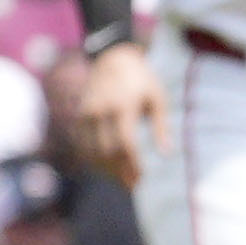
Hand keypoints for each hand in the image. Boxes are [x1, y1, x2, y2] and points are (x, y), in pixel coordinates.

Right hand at [62, 38, 157, 179]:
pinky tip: (106, 167)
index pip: (125, 143)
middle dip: (120, 171)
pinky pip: (83, 144)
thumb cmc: (141, 80)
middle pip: (107, 151)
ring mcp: (86, 113)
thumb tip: (166, 154)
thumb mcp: (158, 99)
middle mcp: (100, 111)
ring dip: (105, 169)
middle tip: (132, 185)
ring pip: (92, 150)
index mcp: (122, 107)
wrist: (112, 59)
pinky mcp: (79, 115)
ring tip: (120, 180)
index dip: (133, 164)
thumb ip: (161, 127)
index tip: (142, 178)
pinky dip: (93, 159)